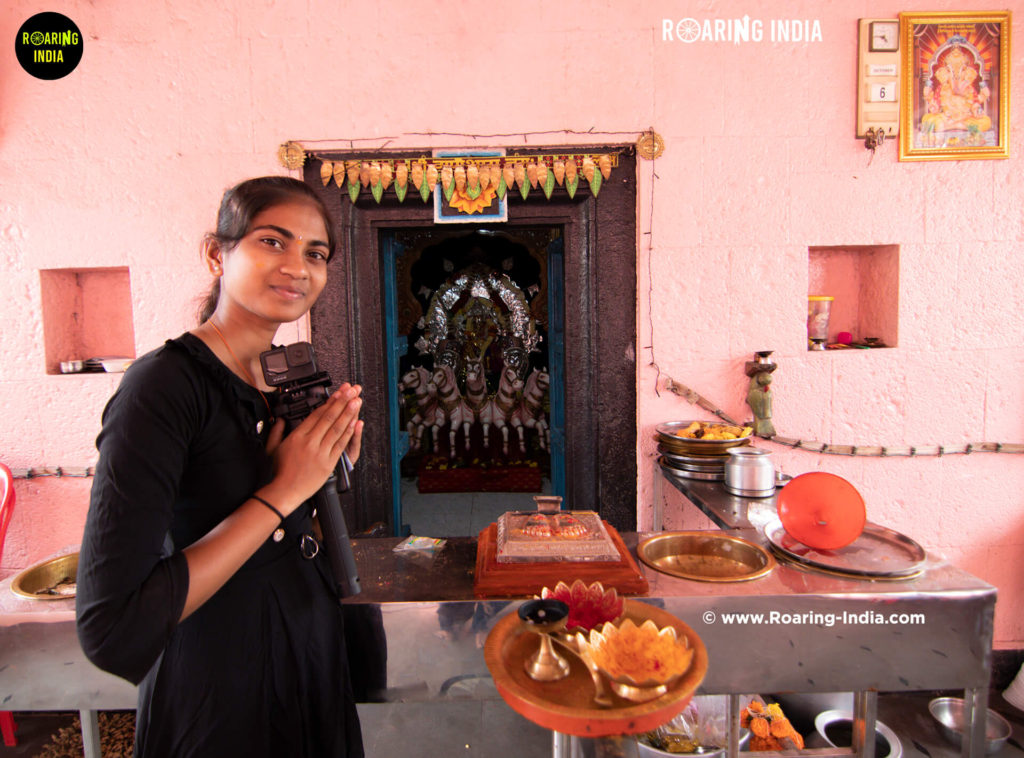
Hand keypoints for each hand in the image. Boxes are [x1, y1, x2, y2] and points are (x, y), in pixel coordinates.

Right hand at [263, 384, 363, 512]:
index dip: (329, 402)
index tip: (337, 392)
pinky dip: (349, 433)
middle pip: (329, 417)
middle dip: (342, 401)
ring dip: (349, 413)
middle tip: (352, 390)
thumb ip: (276, 431)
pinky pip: (340, 444)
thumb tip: (280, 420)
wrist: (284, 491)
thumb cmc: (278, 472)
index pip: (316, 414)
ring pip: (337, 428)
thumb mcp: (271, 448)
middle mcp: (310, 442)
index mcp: (297, 436)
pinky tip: (355, 422)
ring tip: (357, 400)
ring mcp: (320, 452)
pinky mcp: (328, 463)